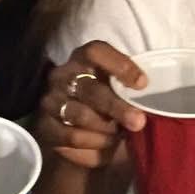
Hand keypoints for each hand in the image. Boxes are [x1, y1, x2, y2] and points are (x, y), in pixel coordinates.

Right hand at [36, 40, 147, 169]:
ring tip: (119, 133)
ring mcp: (51, 101)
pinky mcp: (46, 126)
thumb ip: (132, 90)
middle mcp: (63, 76)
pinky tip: (106, 142)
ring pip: (79, 114)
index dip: (119, 65)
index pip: (96, 52)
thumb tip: (148, 97)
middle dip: (116, 107)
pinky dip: (94, 142)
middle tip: (139, 122)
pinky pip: (71, 135)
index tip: (142, 84)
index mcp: (84, 59)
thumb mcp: (123, 93)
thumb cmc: (111, 107)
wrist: (87, 138)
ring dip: (105, 127)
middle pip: (89, 88)